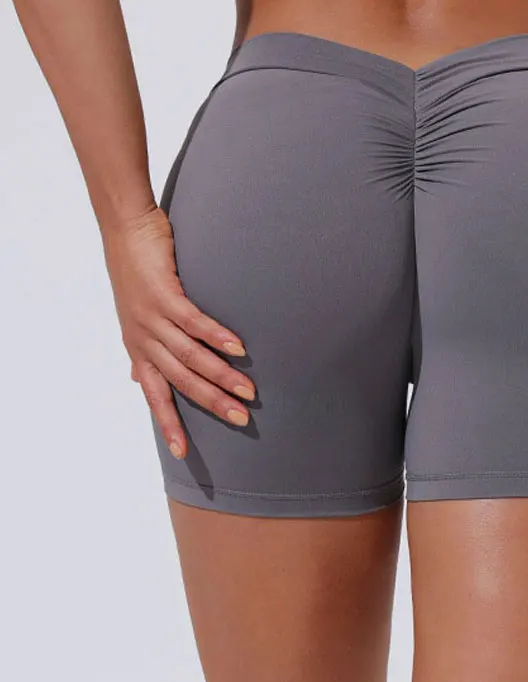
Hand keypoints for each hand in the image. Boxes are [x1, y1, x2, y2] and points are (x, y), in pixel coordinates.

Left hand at [101, 206, 255, 459]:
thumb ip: (141, 351)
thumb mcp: (133, 318)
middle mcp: (143, 339)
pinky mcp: (163, 294)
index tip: (182, 452)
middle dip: (211, 403)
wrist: (125, 229)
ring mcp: (151, 317)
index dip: (169, 423)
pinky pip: (193, 322)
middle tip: (240, 420)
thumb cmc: (135, 272)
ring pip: (191, 356)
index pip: (155, 395)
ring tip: (248, 391)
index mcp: (139, 349)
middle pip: (181, 381)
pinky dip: (217, 337)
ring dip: (222, 376)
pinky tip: (238, 349)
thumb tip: (137, 377)